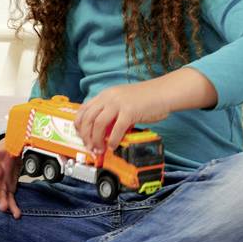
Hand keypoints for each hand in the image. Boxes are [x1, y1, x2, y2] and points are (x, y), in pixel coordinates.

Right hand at [0, 143, 23, 218]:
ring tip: (3, 208)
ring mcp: (2, 180)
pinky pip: (9, 198)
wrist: (12, 153)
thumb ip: (23, 140)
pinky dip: (12, 206)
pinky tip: (17, 214)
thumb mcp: (18, 142)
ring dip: (1, 199)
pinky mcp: (7, 187)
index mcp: (1, 154)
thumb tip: (38, 136)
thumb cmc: (13, 148)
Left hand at [73, 69, 217, 155]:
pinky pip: (116, 129)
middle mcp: (109, 97)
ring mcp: (119, 103)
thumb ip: (111, 112)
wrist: (163, 92)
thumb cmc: (145, 99)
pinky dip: (112, 140)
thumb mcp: (122, 101)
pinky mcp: (130, 111)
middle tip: (90, 147)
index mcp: (105, 94)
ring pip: (98, 124)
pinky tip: (112, 146)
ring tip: (100, 149)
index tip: (81, 136)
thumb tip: (102, 132)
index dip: (79, 125)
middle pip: (88, 118)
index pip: (83, 109)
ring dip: (96, 140)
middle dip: (85, 136)